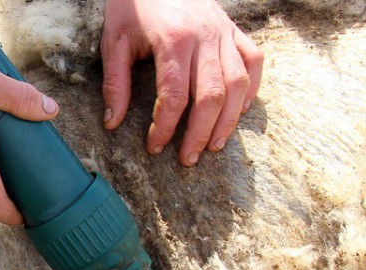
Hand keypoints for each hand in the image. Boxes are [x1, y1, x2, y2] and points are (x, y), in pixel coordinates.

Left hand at [100, 0, 262, 165]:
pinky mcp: (233, 29)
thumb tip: (113, 123)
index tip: (155, 147)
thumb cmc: (132, 6)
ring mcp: (223, 32)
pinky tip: (239, 111)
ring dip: (229, 120)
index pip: (174, 96)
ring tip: (215, 145)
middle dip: (200, 133)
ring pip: (238, 83)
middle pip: (212, 96)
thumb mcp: (114, 41)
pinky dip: (252, 88)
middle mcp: (204, 37)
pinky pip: (253, 61)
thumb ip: (115, 83)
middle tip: (188, 159)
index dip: (166, 127)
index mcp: (172, 41)